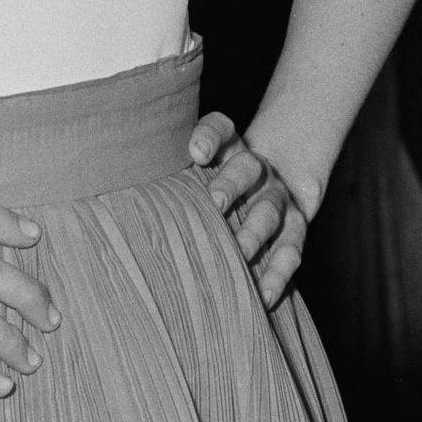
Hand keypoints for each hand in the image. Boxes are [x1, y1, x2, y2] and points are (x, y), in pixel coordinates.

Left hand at [189, 112, 309, 309]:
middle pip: (247, 167)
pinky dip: (278, 274)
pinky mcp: (295, 229)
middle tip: (214, 202)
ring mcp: (278, 197)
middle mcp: (257, 168)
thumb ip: (171, 176)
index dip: (210, 135)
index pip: (221, 128)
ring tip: (239, 253)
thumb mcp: (195, 173)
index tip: (195, 152)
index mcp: (229, 147)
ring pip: (270, 210)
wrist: (267, 190)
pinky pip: (291, 250)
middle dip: (232, 182)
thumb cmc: (212, 187)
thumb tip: (126, 193)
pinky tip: (262, 294)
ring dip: (255, 232)